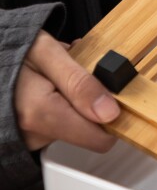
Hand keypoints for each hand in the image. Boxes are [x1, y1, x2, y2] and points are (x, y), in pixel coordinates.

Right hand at [14, 31, 119, 152]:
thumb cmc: (9, 51)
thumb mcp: (46, 53)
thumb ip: (79, 82)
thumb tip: (110, 112)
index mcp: (41, 113)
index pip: (99, 138)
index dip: (112, 115)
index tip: (111, 92)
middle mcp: (33, 133)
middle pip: (87, 130)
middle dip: (88, 102)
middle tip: (73, 75)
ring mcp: (28, 138)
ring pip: (73, 125)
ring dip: (73, 102)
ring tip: (56, 78)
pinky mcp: (26, 136)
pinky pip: (56, 124)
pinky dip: (59, 105)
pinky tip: (47, 87)